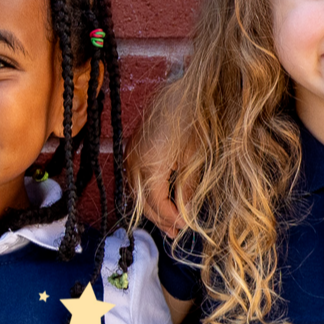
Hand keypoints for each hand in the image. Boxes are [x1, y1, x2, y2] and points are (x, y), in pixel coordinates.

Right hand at [127, 116, 183, 238]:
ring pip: (136, 193)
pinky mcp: (131, 150)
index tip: (185, 226)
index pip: (156, 202)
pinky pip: (135, 180)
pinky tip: (158, 199)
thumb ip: (188, 188)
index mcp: (150, 166)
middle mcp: (133, 163)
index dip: (170, 217)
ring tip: (167, 221)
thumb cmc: (193, 121)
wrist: (181, 91)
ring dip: (152, 208)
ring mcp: (129, 156)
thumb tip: (187, 211)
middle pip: (143, 201)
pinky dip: (146, 193)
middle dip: (160, 218)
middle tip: (176, 232)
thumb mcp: (194, 158)